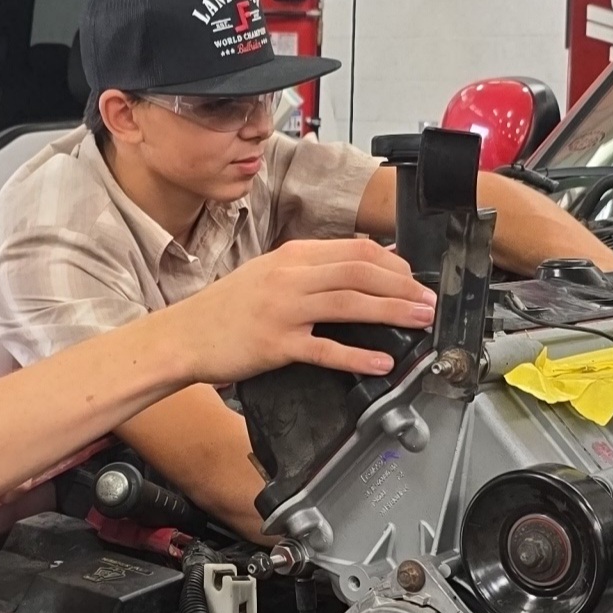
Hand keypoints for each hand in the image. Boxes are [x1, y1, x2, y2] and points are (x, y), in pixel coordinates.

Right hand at [168, 237, 435, 383]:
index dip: (393, 264)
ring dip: (392, 311)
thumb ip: (309, 269)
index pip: (355, 250)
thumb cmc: (226, 309)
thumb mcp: (268, 273)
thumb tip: (357, 269)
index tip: (413, 280)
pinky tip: (381, 362)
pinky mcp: (276, 344)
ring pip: (349, 304)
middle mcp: (290, 277)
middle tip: (430, 302)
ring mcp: (283, 310)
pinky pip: (325, 349)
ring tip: (421, 322)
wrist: (182, 335)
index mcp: (292, 256)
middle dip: (402, 287)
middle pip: (359, 272)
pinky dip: (357, 355)